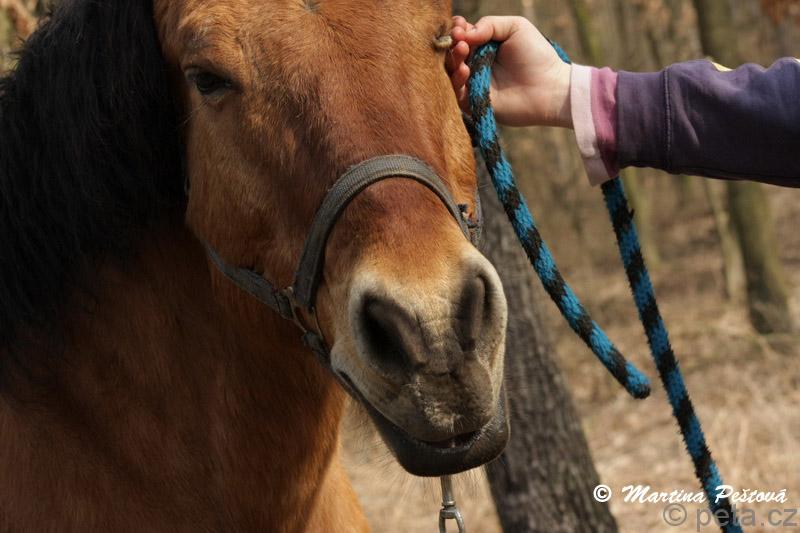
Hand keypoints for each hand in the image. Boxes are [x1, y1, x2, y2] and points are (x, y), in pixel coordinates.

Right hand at [447, 16, 571, 127]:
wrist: (549, 88)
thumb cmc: (536, 56)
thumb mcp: (516, 27)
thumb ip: (490, 24)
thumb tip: (466, 34)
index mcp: (484, 45)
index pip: (461, 35)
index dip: (457, 29)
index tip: (459, 25)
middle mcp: (475, 63)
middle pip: (452, 52)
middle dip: (453, 43)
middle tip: (459, 38)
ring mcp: (474, 83)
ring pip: (451, 71)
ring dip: (453, 59)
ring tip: (463, 50)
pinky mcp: (474, 102)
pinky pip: (457, 92)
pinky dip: (457, 80)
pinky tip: (466, 70)